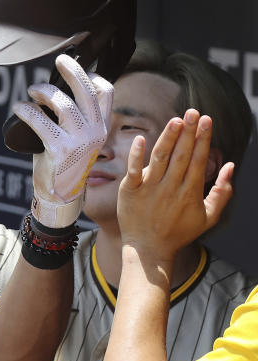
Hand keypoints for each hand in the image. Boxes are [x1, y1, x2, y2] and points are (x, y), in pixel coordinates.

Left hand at [13, 54, 112, 227]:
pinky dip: (27, 110)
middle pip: (85, 91)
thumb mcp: (78, 139)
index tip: (82, 68)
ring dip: (44, 92)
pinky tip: (19, 107)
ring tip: (32, 90)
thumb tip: (54, 91)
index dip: (94, 76)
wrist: (60, 195)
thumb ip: (75, 118)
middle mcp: (94, 132)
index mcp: (101, 128)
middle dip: (72, 71)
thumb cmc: (64, 164)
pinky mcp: (60, 149)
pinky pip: (41, 121)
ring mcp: (79, 141)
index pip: (106, 93)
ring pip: (63, 104)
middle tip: (60, 61)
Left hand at [118, 109, 233, 260]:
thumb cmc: (179, 233)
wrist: (149, 249)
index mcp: (190, 191)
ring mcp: (149, 188)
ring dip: (168, 138)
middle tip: (194, 111)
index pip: (199, 159)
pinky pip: (133, 171)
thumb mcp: (208, 216)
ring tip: (176, 120)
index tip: (207, 120)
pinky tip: (140, 139)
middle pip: (182, 154)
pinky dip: (136, 155)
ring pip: (160, 158)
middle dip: (189, 132)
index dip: (204, 138)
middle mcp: (171, 187)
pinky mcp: (130, 191)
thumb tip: (231, 166)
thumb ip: (222, 192)